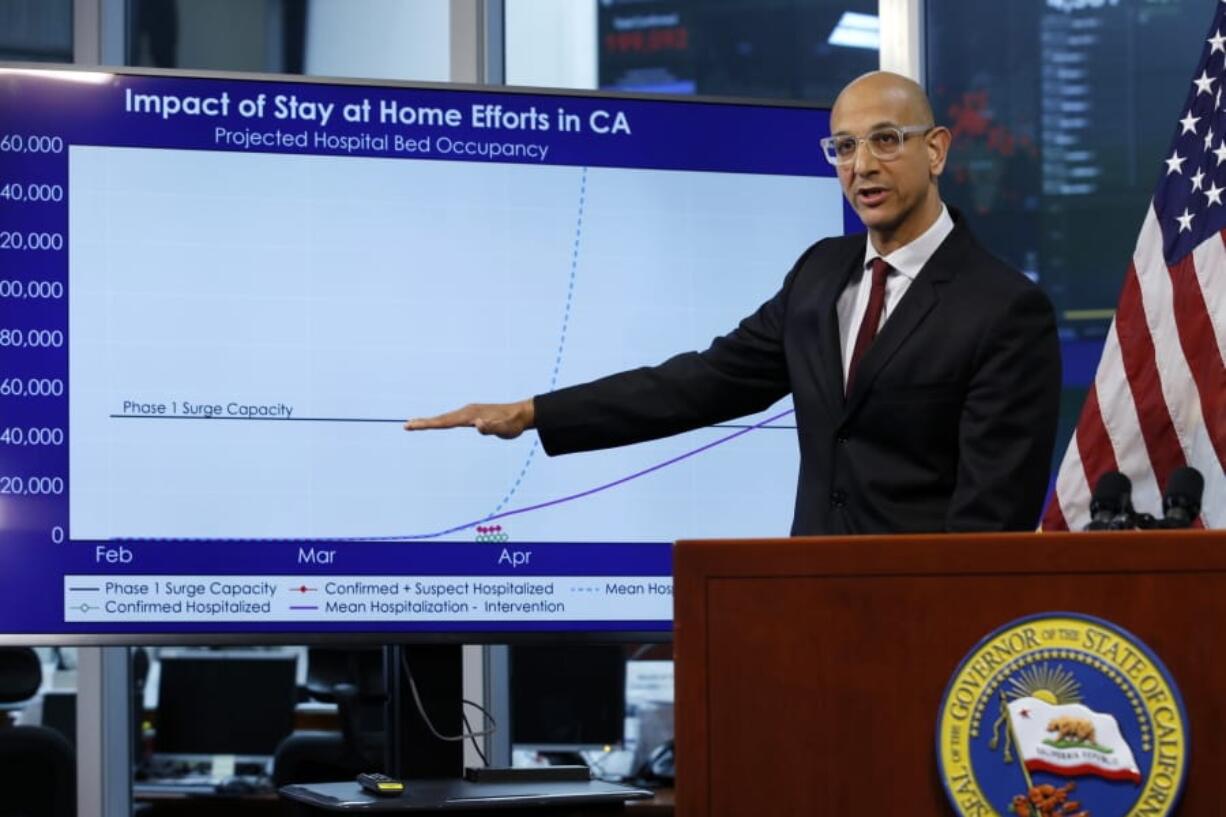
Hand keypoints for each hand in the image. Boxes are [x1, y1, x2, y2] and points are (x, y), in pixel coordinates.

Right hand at [404, 399, 534, 439]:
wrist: (522, 415)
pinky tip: (436, 423)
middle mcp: (467, 412)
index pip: (445, 422)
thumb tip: (478, 425)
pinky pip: (453, 419)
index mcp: (470, 415)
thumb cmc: (513, 424)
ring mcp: (469, 413)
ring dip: (430, 421)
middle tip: (407, 425)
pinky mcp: (472, 416)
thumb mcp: (505, 429)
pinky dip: (441, 421)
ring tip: (415, 424)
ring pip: (446, 418)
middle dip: (424, 422)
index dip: (429, 424)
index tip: (413, 425)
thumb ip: (492, 428)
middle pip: (442, 419)